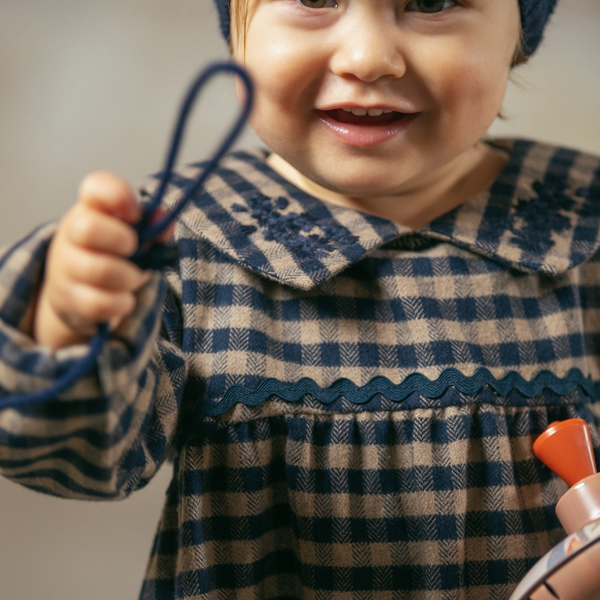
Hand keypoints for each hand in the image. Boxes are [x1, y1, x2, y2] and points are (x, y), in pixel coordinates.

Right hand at [33, 171, 172, 349]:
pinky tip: (123, 299)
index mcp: (91, 209)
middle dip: (124, 242)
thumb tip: (165, 218)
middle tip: (134, 249)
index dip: (120, 196)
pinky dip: (122, 303)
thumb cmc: (113, 254)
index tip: (135, 214)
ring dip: (129, 277)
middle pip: (88, 228)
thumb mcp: (133, 235)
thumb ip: (153, 226)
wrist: (76, 291)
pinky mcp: (69, 299)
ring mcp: (66, 267)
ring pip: (100, 270)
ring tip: (132, 278)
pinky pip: (101, 303)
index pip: (96, 186)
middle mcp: (71, 233)